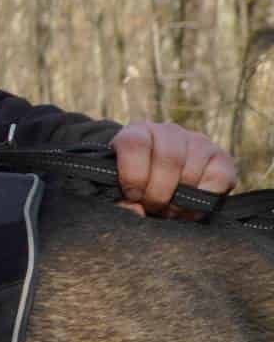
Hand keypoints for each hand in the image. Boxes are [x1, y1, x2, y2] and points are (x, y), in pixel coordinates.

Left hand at [112, 120, 237, 218]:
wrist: (161, 186)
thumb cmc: (136, 187)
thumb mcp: (122, 191)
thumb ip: (121, 201)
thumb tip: (137, 210)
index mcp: (137, 132)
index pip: (135, 143)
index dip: (133, 174)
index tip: (133, 196)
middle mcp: (169, 131)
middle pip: (169, 158)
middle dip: (159, 192)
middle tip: (154, 207)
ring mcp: (198, 142)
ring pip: (192, 170)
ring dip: (180, 199)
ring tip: (170, 208)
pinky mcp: (222, 158)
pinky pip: (220, 178)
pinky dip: (205, 198)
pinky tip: (190, 205)